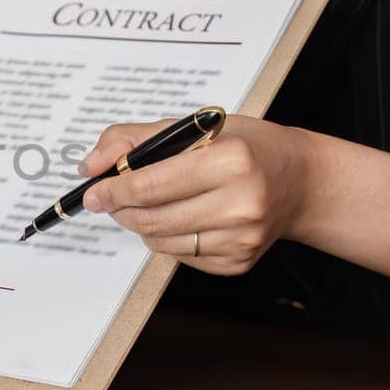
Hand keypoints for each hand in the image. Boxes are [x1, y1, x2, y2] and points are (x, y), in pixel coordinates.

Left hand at [78, 115, 317, 275]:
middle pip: (151, 219)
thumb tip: (89, 165)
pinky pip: (180, 256)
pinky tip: (182, 217)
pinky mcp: (239, 262)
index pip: (150, 185)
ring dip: (141, 224)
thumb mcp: (194, 127)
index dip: (112, 191)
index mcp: (231, 160)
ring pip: (160, 242)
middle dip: (121, 209)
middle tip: (111, 198)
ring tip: (149, 204)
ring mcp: (242, 238)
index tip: (92, 191)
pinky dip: (167, 239)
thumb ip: (135, 139)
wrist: (299, 181)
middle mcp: (241, 203)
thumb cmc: (245, 147)